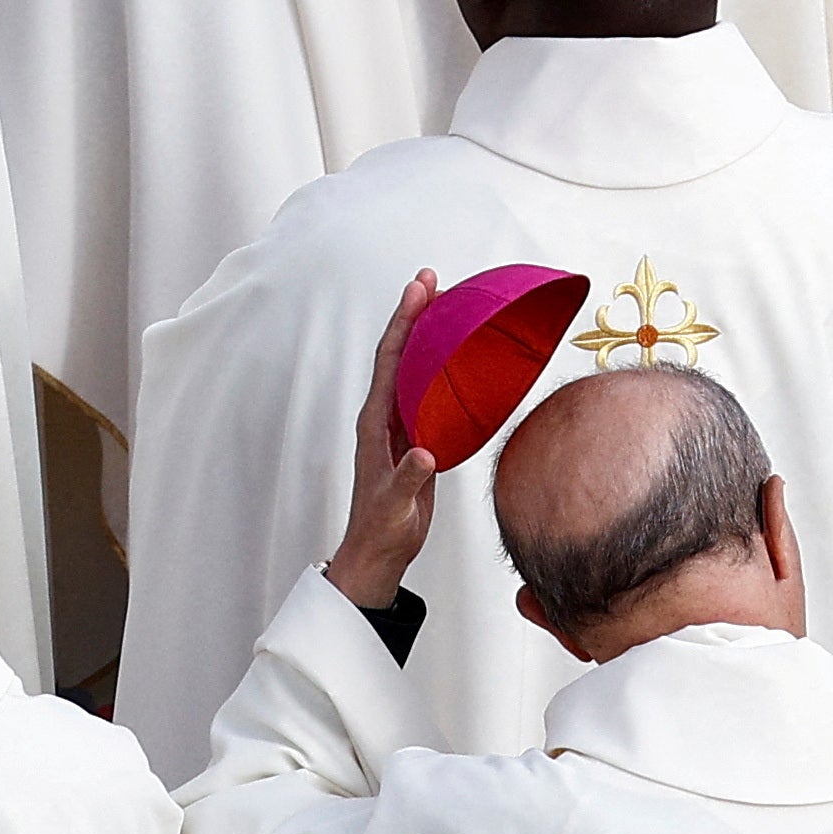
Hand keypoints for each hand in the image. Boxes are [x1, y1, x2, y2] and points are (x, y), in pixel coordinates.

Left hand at [325, 270, 443, 608]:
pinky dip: (441, 368)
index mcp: (374, 422)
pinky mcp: (416, 439)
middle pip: (400, 353)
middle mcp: (384, 416)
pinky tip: (457, 360)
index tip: (419, 289)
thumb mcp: (394, 505)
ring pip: (414, 369)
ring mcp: (399, 426)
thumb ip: (408, 478)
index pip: (390, 360)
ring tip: (446, 305)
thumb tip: (423, 452)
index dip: (404, 322)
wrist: (378, 554)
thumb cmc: (381, 531)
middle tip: (432, 279)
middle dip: (414, 314)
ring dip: (428, 336)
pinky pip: (428, 392)